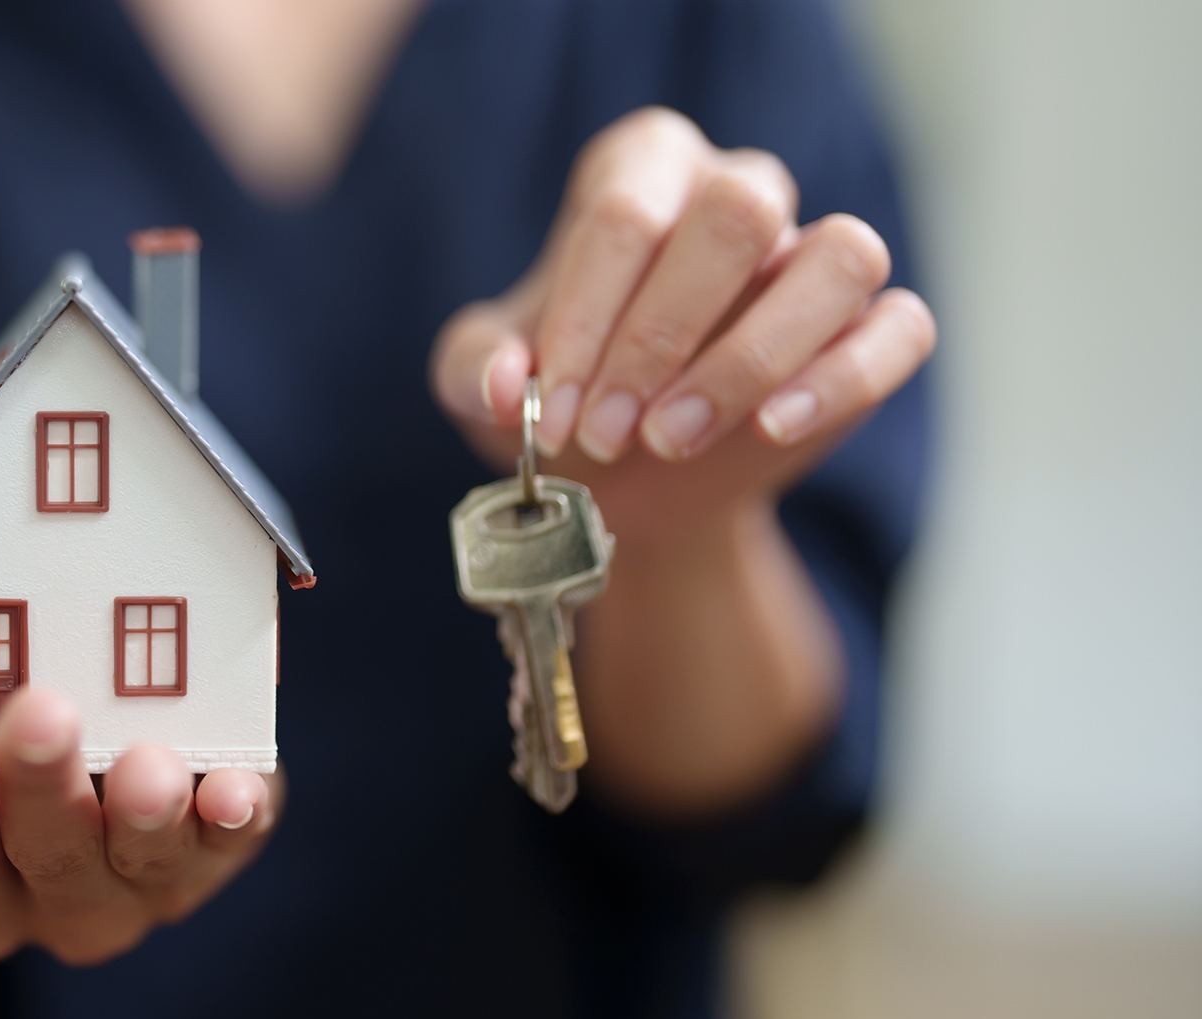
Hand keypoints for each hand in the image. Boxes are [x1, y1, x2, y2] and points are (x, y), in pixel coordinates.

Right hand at [0, 687, 280, 965]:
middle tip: (40, 712)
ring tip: (145, 766)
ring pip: (148, 867)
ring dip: (149, 816)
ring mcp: (140, 884)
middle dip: (46, 793)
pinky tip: (237, 788)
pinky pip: (229, 842)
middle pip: (55, 868)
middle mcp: (58, 910)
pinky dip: (236, 818)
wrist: (14, 773)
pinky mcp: (210, 843)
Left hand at [432, 107, 933, 546]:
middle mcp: (739, 192)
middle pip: (738, 213)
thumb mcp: (485, 386)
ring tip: (675, 435)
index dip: (587, 317)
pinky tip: (771, 428)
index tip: (554, 411)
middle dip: (661, 334)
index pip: (626, 211)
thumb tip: (505, 385)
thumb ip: (474, 370)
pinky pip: (901, 326)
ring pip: (841, 255)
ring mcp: (813, 258)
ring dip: (754, 356)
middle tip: (606, 434)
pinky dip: (844, 377)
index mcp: (643, 172)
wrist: (625, 488)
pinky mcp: (872, 329)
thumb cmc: (560, 404)